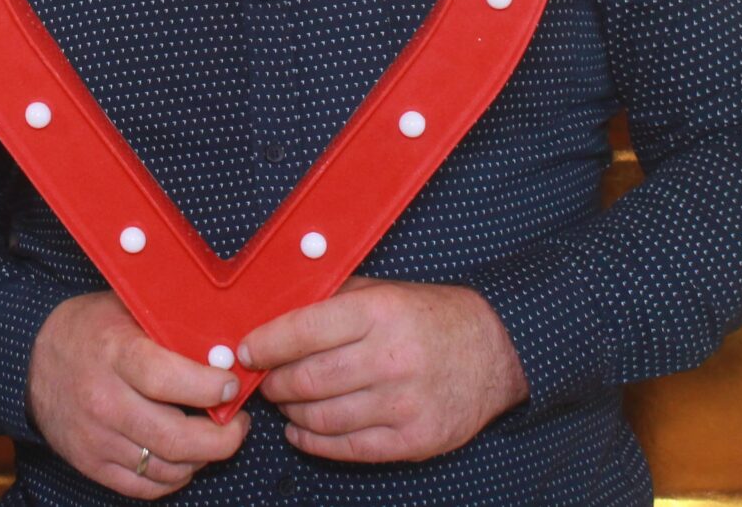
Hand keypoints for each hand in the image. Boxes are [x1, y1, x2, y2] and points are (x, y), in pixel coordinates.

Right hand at [27, 292, 249, 497]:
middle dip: (222, 438)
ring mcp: (95, 438)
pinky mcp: (91, 464)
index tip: (231, 385)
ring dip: (201, 458)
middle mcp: (103, 400)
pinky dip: (173, 478)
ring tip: (214, 439)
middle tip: (238, 424)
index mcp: (114, 354)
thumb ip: (169, 326)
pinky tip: (184, 458)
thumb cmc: (89, 330)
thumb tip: (225, 344)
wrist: (31, 361)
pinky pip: (144, 487)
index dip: (209, 388)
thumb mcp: (125, 309)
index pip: (168, 380)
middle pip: (174, 436)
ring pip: (166, 467)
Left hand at [237, 277, 526, 463]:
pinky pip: (347, 448)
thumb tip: (270, 315)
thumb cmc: (428, 317)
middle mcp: (391, 358)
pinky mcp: (415, 440)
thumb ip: (330, 301)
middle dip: (274, 383)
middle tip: (265, 380)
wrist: (495, 350)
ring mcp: (404, 404)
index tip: (246, 351)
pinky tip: (301, 429)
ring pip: (322, 418)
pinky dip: (313, 441)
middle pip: (307, 380)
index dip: (264, 344)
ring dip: (291, 412)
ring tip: (286, 402)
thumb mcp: (382, 292)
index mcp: (379, 312)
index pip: (302, 331)